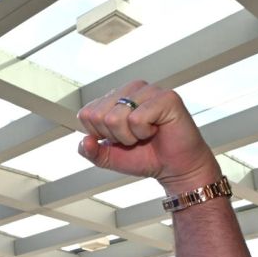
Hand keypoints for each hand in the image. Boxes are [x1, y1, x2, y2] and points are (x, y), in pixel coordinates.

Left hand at [77, 81, 220, 191]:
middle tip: (134, 138)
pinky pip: (137, 118)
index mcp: (115, 98)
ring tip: (145, 134)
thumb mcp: (108, 157)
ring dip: (129, 136)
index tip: (118, 138)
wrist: (174, 167)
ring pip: (115, 118)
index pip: (86, 114)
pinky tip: (156, 129)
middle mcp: (130, 89)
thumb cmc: (145, 157)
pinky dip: (143, 132)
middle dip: (114, 136)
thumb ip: (90, 151)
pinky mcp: (166, 97)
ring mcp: (149, 91)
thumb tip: (83, 141)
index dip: (99, 134)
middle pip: (98, 116)